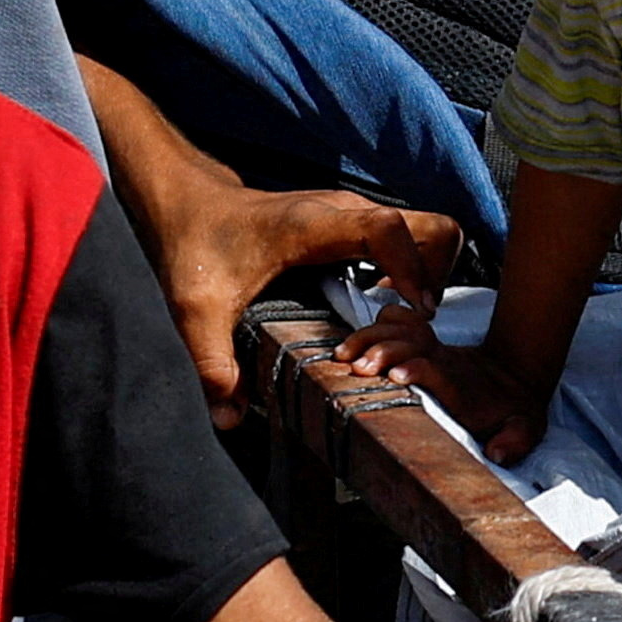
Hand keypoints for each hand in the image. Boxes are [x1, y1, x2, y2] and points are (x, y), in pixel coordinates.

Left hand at [155, 180, 466, 425]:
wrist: (186, 203)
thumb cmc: (195, 242)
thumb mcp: (197, 308)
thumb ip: (213, 362)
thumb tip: (230, 418)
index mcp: (317, 223)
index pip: (390, 229)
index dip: (413, 269)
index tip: (415, 310)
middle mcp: (343, 212)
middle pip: (428, 225)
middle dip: (436, 274)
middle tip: (412, 322)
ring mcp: (350, 216)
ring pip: (421, 231)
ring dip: (425, 274)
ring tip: (400, 321)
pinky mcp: (349, 226)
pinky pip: (402, 240)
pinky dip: (409, 271)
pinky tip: (381, 308)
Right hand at [346, 316, 547, 462]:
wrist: (514, 380)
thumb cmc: (513, 411)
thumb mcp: (524, 429)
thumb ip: (515, 441)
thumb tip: (498, 452)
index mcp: (461, 384)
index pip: (436, 367)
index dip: (416, 368)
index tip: (395, 376)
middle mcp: (443, 361)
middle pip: (410, 343)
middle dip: (382, 351)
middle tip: (359, 368)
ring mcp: (432, 349)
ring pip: (399, 329)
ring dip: (370, 337)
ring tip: (343, 354)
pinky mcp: (422, 344)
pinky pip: (398, 321)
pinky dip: (377, 324)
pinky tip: (357, 340)